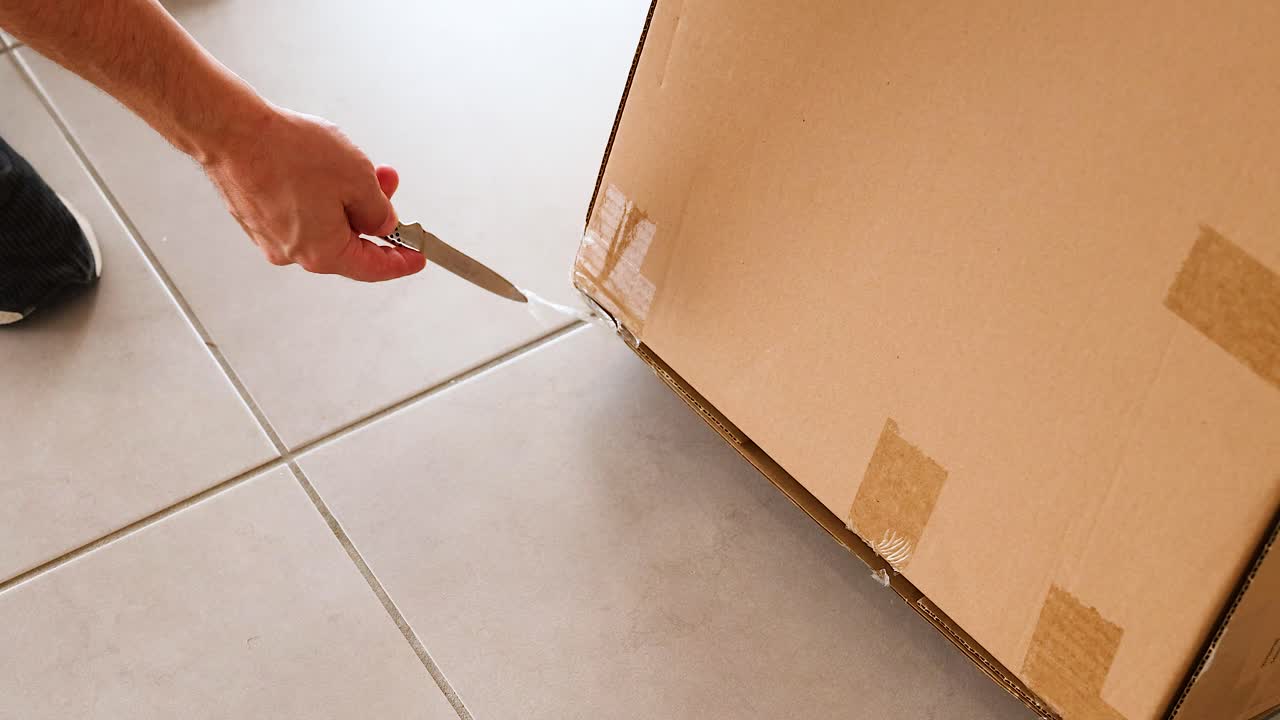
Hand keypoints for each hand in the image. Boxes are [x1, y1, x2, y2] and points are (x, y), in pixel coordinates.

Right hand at [201, 106, 426, 281]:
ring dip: (346, 198)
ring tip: (355, 165)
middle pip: (349, 242)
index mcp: (323, 253)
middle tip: (388, 187)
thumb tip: (383, 222)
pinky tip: (324, 169)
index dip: (401, 261)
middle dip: (373, 214)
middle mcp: (294, 252)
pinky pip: (300, 213)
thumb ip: (378, 208)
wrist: (231, 130)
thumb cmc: (286, 154)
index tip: (417, 256)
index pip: (373, 268)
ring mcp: (271, 236)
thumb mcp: (357, 179)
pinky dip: (319, 196)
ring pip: (325, 223)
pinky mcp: (257, 216)